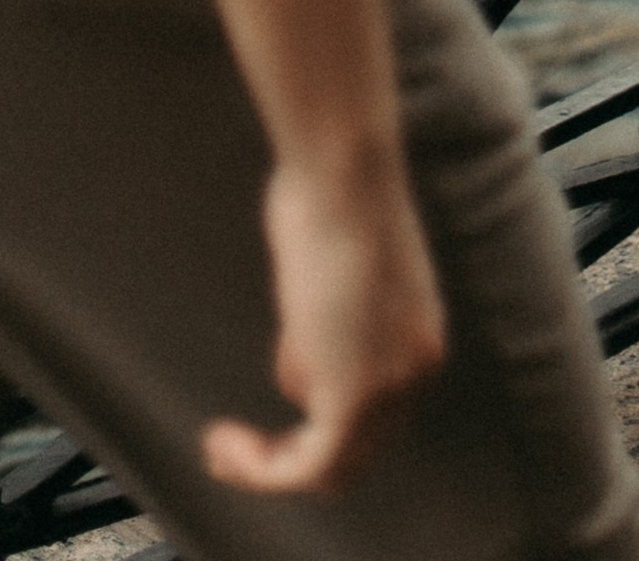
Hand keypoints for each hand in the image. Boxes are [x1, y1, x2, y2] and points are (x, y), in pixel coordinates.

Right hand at [204, 148, 447, 496]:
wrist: (343, 168)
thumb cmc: (328, 190)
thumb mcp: (331, 266)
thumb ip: (324, 316)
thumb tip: (305, 343)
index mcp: (420, 336)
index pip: (376, 414)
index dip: (313, 423)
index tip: (264, 415)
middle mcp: (418, 369)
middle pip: (356, 450)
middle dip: (289, 455)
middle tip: (232, 443)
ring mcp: (391, 387)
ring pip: (329, 468)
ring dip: (265, 466)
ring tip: (219, 446)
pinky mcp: (354, 397)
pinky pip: (305, 467)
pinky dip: (258, 470)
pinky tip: (219, 444)